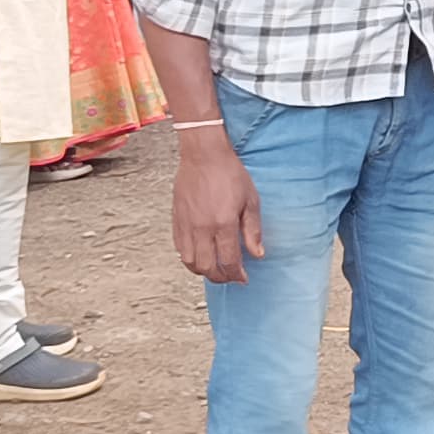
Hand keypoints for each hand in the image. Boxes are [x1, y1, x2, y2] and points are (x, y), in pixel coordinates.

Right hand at [172, 138, 266, 283]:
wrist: (203, 156)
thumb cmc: (229, 174)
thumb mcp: (250, 201)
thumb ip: (253, 230)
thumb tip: (257, 254)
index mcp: (223, 223)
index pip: (229, 261)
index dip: (237, 274)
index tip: (243, 278)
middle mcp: (202, 228)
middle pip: (208, 267)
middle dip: (221, 278)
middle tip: (230, 277)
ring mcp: (187, 225)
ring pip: (190, 262)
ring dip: (203, 271)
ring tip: (215, 269)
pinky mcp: (176, 220)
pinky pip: (179, 249)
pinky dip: (189, 258)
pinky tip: (200, 255)